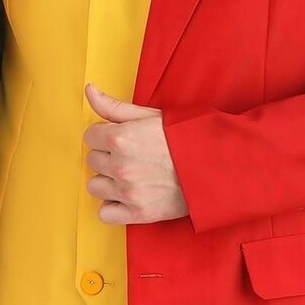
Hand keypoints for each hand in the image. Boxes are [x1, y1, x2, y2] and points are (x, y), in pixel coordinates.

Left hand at [81, 82, 187, 222]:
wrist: (215, 166)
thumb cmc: (186, 137)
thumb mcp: (151, 115)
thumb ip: (114, 107)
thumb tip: (90, 90)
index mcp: (120, 138)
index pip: (90, 136)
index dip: (105, 135)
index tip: (122, 139)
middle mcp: (120, 166)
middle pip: (93, 160)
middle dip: (108, 156)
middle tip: (132, 156)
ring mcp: (128, 192)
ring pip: (95, 186)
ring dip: (108, 181)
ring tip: (129, 176)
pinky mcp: (138, 213)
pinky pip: (105, 213)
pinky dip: (113, 206)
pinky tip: (127, 196)